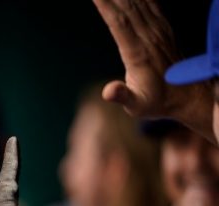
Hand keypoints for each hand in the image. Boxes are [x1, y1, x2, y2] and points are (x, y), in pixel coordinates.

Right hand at [92, 0, 214, 142]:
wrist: (189, 96)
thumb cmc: (157, 102)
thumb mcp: (137, 106)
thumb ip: (122, 97)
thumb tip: (108, 91)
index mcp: (138, 53)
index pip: (119, 23)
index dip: (106, 6)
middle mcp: (149, 37)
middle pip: (127, 7)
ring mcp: (159, 31)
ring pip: (139, 3)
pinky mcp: (164, 28)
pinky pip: (151, 4)